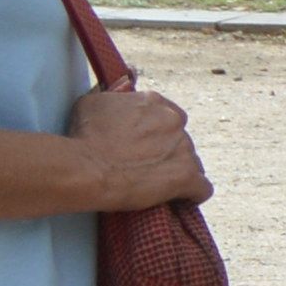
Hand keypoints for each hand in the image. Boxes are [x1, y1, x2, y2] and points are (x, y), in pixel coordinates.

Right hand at [70, 86, 209, 209]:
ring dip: (179, 173)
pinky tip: (183, 199)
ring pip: (192, 163)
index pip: (168, 117)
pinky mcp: (186, 176)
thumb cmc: (84, 137)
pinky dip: (194, 194)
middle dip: (168, 154)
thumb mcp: (93, 103)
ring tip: (158, 186)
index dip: (157, 134)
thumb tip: (123, 87)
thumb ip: (115, 96)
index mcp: (154, 102)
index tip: (144, 146)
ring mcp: (183, 149)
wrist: (86, 168)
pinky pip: (202, 187)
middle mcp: (173, 121)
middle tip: (146, 168)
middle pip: (180, 140)